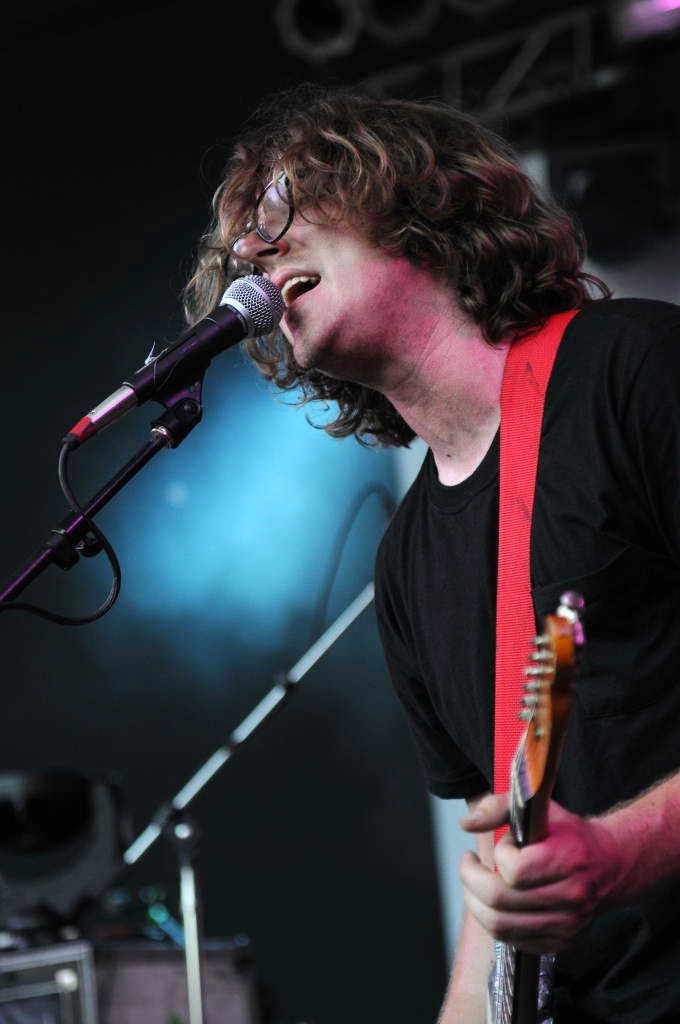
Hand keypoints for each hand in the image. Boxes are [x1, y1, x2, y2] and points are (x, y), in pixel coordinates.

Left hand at [458, 794, 618, 953]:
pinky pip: (512, 941)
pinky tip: (493, 903)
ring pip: (500, 925)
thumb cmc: (569, 833)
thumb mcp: (537, 806)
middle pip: (500, 901)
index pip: (514, 869)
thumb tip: (465, 824)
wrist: (609, 865)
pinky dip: (493, 922)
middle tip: (469, 865)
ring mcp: (566, 924)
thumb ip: (498, 807)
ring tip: (474, 884)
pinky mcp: (559, 942)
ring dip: (475, 902)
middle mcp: (571, 896)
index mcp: (569, 859)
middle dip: (471, 880)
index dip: (499, 854)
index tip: (504, 844)